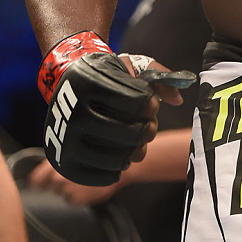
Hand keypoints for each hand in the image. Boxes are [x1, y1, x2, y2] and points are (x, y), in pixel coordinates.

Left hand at [28, 160, 117, 205]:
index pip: (36, 180)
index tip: (42, 182)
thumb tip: (38, 177)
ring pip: (60, 194)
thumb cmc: (95, 157)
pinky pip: (72, 200)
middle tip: (70, 177)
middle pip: (48, 187)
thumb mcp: (71, 153)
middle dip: (56, 184)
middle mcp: (58, 177)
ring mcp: (67, 190)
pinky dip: (78, 196)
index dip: (39, 181)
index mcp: (54, 164)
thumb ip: (54, 164)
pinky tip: (87, 187)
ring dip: (67, 190)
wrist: (115, 166)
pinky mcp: (77, 200)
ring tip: (81, 181)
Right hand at [42, 48, 180, 185]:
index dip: (150, 105)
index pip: (133, 100)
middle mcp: (71, 111)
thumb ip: (157, 75)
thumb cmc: (104, 78)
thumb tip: (178, 99)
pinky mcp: (63, 162)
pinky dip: (116, 171)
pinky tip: (122, 158)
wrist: (66, 88)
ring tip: (138, 144)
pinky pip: (97, 176)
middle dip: (146, 131)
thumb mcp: (127, 65)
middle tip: (150, 128)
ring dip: (135, 152)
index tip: (153, 105)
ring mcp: (64, 139)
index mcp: (87, 82)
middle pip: (124, 132)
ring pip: (113, 157)